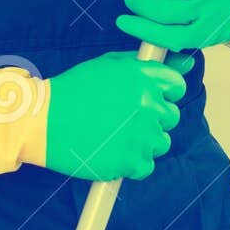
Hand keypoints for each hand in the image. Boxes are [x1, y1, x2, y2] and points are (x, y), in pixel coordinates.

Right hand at [45, 50, 194, 180]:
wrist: (42, 121)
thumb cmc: (73, 92)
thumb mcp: (109, 66)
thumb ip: (149, 65)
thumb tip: (188, 64)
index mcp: (143, 77)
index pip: (176, 86)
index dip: (162, 94)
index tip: (145, 99)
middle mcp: (147, 104)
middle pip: (171, 116)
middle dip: (151, 119)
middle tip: (121, 119)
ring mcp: (141, 134)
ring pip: (161, 142)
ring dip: (143, 142)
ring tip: (113, 135)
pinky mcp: (131, 161)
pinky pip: (146, 166)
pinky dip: (131, 163)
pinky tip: (109, 150)